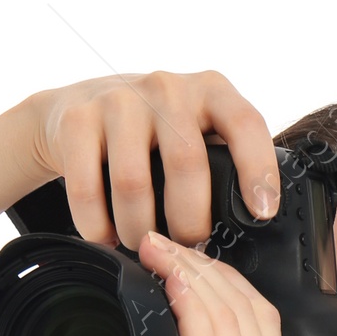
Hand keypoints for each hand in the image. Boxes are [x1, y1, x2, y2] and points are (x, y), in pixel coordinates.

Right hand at [29, 69, 280, 249]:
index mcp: (209, 91)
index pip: (244, 123)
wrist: (74, 109)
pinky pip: (87, 191)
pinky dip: (98, 227)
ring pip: (133, 184)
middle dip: (188, 222)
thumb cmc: (150, 134)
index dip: (257, 169)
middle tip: (186, 248)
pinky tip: (106, 237)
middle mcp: (166, 88)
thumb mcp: (194, 132)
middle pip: (185, 163)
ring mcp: (118, 100)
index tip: (261, 213)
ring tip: (143, 245)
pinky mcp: (76, 121)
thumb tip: (251, 222)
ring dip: (139, 230)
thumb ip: (221, 162)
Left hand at [101, 232, 288, 335]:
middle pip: (246, 305)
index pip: (259, 323)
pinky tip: (169, 280)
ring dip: (190, 270)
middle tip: (161, 242)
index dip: (225, 284)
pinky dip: (190, 302)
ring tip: (156, 247)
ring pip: (229, 312)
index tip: (185, 266)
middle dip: (203, 263)